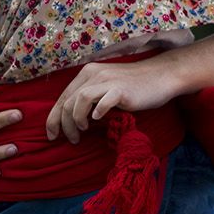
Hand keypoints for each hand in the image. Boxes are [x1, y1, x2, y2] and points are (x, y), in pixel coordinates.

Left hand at [44, 59, 184, 142]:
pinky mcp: (120, 89)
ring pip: (79, 100)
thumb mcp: (106, 88)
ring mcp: (107, 81)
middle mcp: (94, 74)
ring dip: (76, 119)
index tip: (52, 135)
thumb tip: (72, 119)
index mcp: (87, 74)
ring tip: (82, 132)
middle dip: (63, 124)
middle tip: (71, 140)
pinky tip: (98, 120)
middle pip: (68, 101)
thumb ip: (90, 98)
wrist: (161, 77)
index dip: (53, 118)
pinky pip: (103, 101)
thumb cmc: (134, 87)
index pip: (63, 97)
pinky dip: (97, 112)